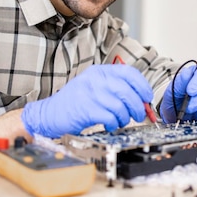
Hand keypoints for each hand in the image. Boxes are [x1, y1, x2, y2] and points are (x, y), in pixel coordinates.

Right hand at [21, 65, 152, 137]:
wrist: (49, 114)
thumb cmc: (75, 103)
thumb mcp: (95, 88)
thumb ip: (116, 89)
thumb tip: (141, 99)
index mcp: (100, 71)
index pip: (129, 73)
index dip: (142, 86)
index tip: (147, 98)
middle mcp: (95, 79)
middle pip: (127, 91)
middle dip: (137, 106)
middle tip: (139, 115)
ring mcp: (89, 93)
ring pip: (120, 105)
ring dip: (125, 117)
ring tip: (120, 121)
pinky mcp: (85, 108)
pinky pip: (110, 116)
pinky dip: (114, 123)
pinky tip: (110, 124)